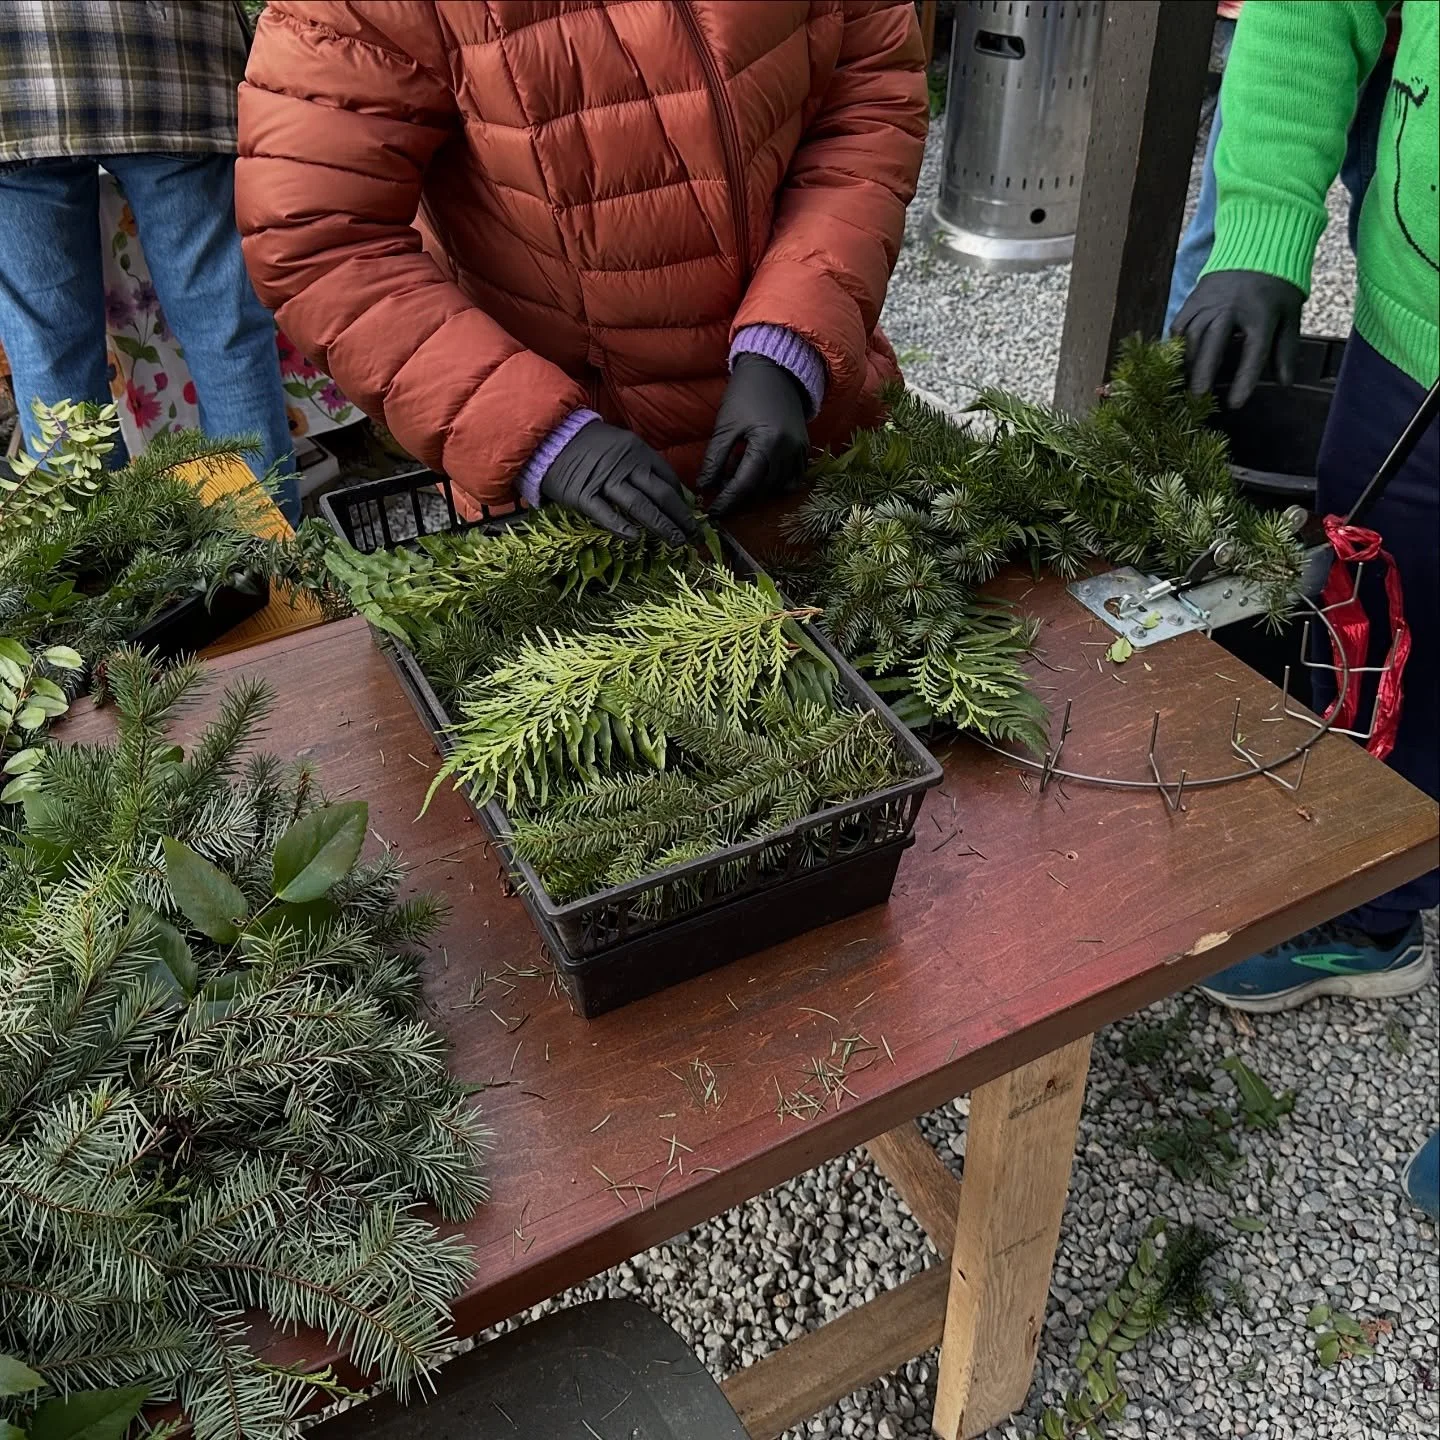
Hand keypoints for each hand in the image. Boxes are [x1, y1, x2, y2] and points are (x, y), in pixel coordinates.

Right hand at [540, 422, 696, 544]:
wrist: (549, 437)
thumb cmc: (588, 445)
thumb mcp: (621, 444)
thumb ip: (641, 464)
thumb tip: (667, 490)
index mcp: (637, 451)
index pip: (668, 478)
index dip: (682, 500)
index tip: (690, 517)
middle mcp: (625, 465)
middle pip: (660, 495)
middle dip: (680, 518)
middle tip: (693, 536)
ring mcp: (604, 480)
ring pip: (639, 506)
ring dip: (661, 526)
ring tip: (676, 542)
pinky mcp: (582, 494)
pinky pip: (604, 513)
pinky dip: (620, 525)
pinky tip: (635, 537)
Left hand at [696, 355, 809, 516]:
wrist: (775, 370)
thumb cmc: (745, 393)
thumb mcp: (725, 425)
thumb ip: (714, 459)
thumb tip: (704, 487)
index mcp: (767, 442)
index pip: (745, 483)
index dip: (727, 500)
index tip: (713, 512)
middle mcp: (788, 449)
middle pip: (762, 489)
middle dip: (740, 496)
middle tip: (720, 491)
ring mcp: (799, 450)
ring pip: (778, 487)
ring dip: (756, 490)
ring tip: (737, 474)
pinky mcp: (804, 448)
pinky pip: (793, 478)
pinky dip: (776, 483)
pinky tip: (759, 474)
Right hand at [1171, 270, 1304, 408]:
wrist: (1257, 247)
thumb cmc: (1276, 287)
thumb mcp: (1290, 316)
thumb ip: (1285, 349)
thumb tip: (1285, 383)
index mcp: (1262, 313)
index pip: (1253, 352)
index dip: (1243, 380)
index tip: (1234, 405)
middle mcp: (1232, 307)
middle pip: (1213, 341)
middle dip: (1204, 370)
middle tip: (1197, 396)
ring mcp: (1209, 301)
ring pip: (1192, 334)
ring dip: (1188, 361)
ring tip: (1185, 383)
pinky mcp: (1194, 298)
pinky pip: (1180, 324)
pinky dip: (1177, 344)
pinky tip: (1177, 360)